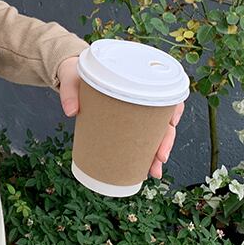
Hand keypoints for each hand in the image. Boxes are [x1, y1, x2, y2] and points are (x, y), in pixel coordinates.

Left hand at [56, 56, 185, 178]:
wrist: (69, 77)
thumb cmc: (77, 73)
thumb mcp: (72, 78)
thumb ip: (70, 91)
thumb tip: (71, 112)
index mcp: (136, 82)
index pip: (166, 93)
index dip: (174, 109)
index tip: (171, 124)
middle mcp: (140, 98)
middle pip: (163, 121)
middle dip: (165, 142)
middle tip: (159, 159)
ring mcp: (132, 113)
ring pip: (154, 134)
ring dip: (156, 154)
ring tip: (152, 171)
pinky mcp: (122, 123)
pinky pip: (138, 139)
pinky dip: (142, 155)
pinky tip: (142, 169)